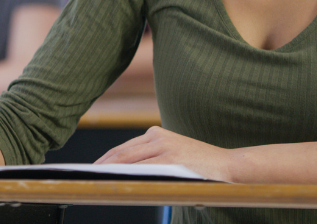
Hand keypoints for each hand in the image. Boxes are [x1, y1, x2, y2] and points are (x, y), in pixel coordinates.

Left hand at [94, 126, 233, 181]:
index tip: (93, 169)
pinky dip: (127, 174)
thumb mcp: (172, 157)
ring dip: (110, 171)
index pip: (122, 148)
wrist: (229, 166)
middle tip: (87, 176)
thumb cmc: (200, 166)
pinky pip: (143, 168)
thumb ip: (151, 161)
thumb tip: (126, 175)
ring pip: (128, 160)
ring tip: (97, 180)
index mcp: (155, 133)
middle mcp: (156, 136)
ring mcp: (163, 146)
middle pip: (121, 153)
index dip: (105, 159)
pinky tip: (118, 182)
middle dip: (102, 165)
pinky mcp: (171, 158)